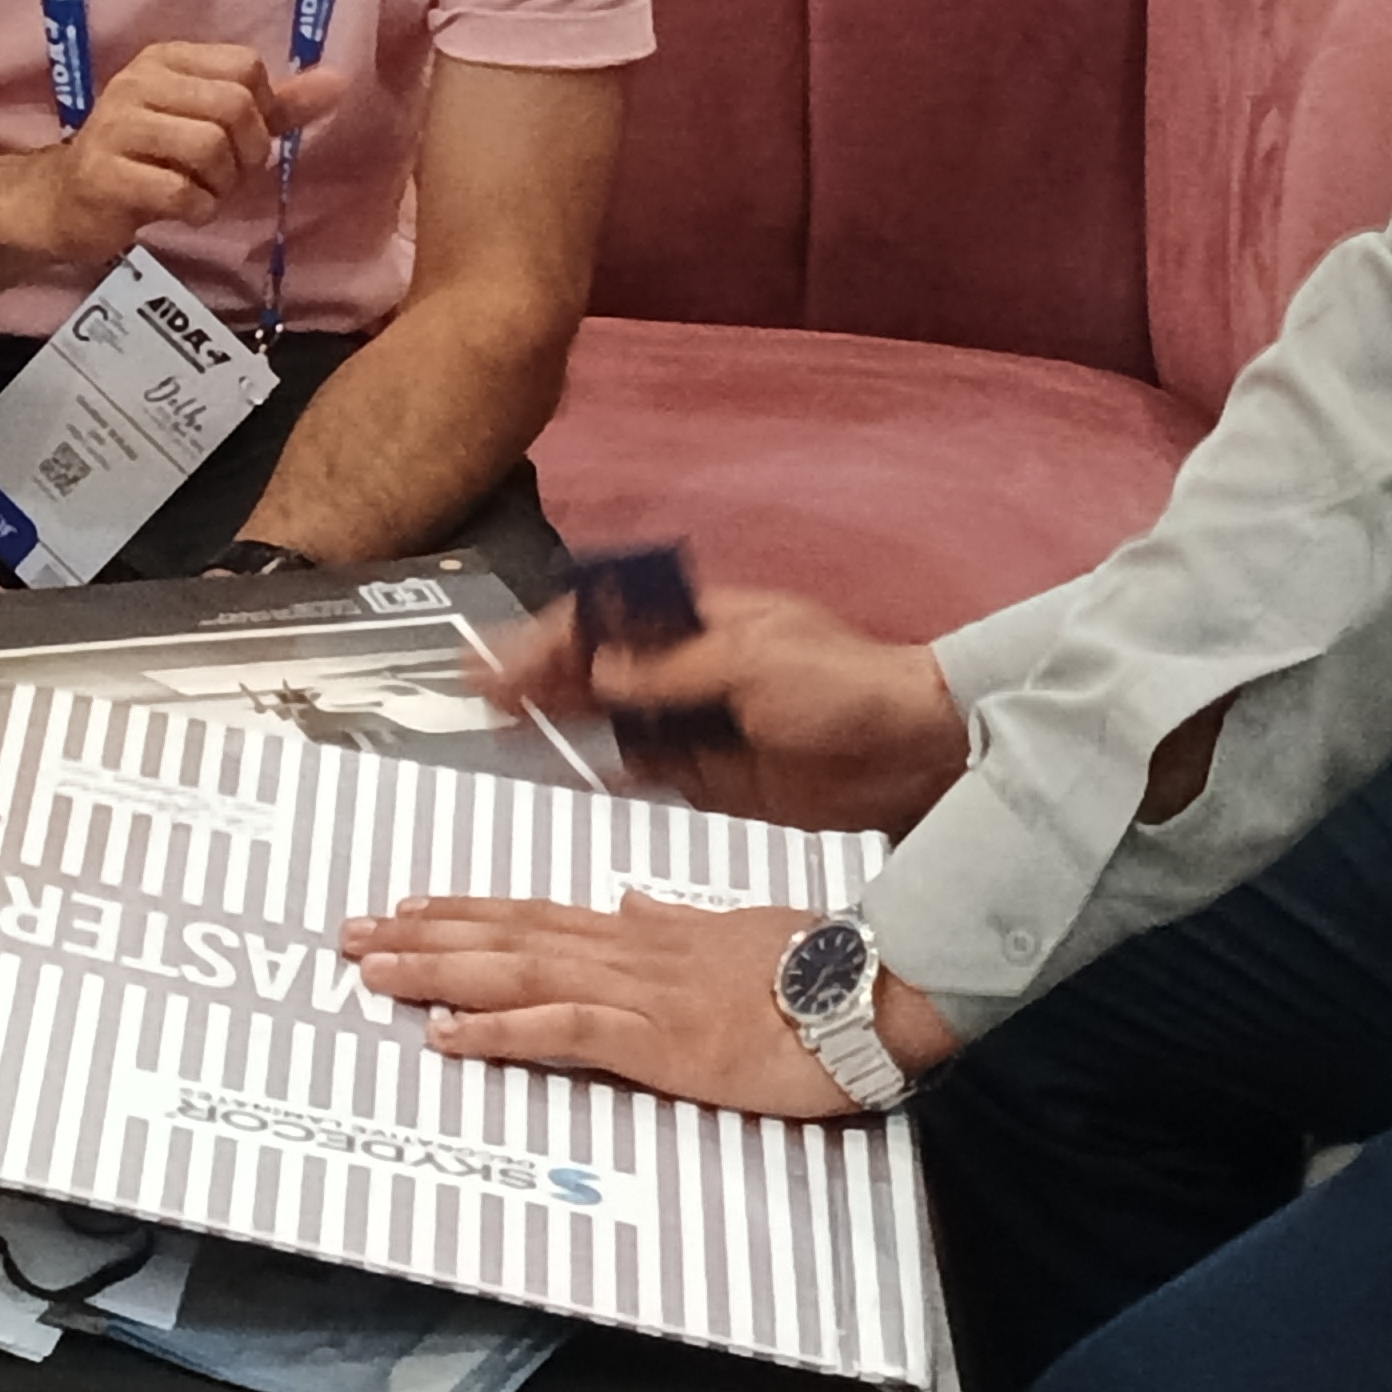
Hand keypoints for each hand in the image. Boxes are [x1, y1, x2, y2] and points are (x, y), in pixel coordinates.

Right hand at [15, 41, 346, 267]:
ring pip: (209, 146)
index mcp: (166, 60)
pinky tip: (182, 211)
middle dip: (247, 154)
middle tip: (227, 176)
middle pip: (234, 106)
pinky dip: (197, 210)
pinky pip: (180, 191)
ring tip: (203, 193)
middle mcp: (137, 81)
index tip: (242, 141)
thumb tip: (338, 80)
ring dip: (222, 185)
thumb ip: (274, 107)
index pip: (246, 68)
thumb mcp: (208, 125)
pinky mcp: (103, 173)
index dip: (262, 113)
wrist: (64, 201)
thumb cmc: (147, 161)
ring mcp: (116, 125)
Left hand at [341, 894, 951, 1116]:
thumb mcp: (730, 929)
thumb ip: (672, 922)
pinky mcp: (657, 1040)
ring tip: (374, 971)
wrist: (868, 987)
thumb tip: (631, 904)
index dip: (464, 911)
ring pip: (516, 972)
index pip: (532, 914)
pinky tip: (448, 1034)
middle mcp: (625, 951)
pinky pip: (561, 1032)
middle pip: (505, 936)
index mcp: (641, 932)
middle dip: (424, 936)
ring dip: (438, 972)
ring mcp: (637, 992)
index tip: (406, 906)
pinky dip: (498, 1031)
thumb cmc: (812, 962)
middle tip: (354, 934)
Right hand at [475, 585, 967, 832]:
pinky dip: (599, 767)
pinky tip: (563, 769)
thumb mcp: (753, 663)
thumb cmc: (847, 686)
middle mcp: (686, 667)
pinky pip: (638, 766)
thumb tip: (598, 673)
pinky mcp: (706, 773)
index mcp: (697, 621)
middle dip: (537, 675)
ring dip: (557, 720)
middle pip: (595, 667)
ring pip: (607, 717)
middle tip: (480, 691)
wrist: (912, 755)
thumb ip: (669, 673)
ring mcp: (693, 720)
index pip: (605, 618)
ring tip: (503, 727)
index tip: (503, 655)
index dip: (549, 635)